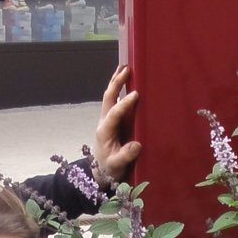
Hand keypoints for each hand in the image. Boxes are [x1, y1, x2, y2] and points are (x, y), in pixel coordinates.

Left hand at [92, 65, 141, 188]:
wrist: (101, 171)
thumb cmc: (109, 168)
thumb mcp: (116, 165)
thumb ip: (125, 156)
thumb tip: (136, 145)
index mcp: (105, 131)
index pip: (114, 113)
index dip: (124, 104)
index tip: (136, 94)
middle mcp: (104, 121)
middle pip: (108, 98)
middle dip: (116, 83)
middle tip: (126, 70)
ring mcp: (107, 119)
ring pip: (110, 96)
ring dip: (116, 81)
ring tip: (124, 67)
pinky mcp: (112, 120)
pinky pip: (114, 101)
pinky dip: (118, 88)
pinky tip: (125, 80)